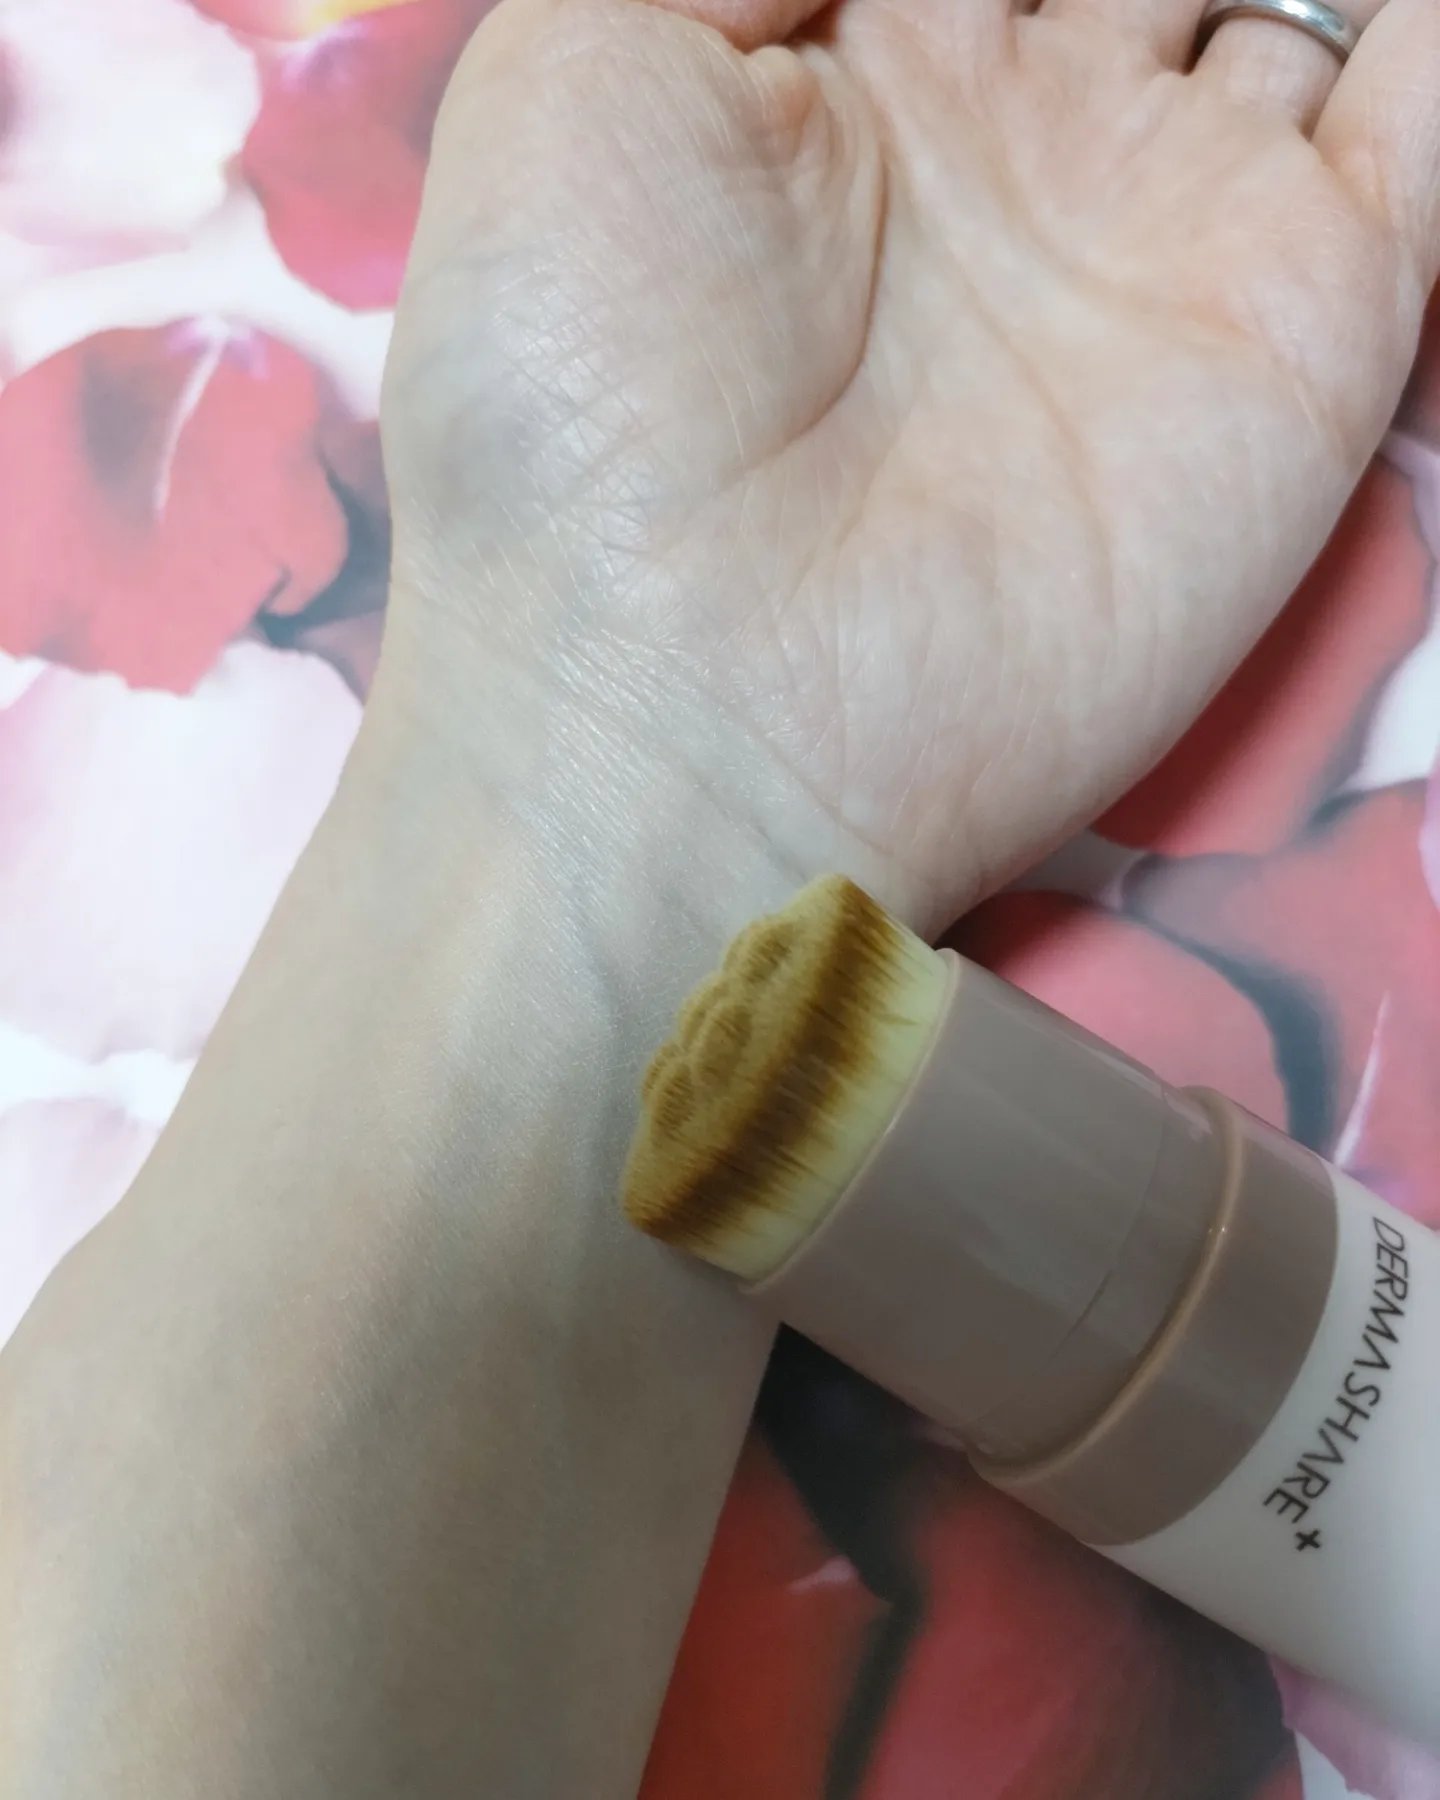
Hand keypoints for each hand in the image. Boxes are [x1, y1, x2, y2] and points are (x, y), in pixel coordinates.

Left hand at [378, 0, 1439, 930]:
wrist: (686, 697)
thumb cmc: (576, 394)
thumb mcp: (580, 73)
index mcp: (859, 63)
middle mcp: (1027, 138)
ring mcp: (1171, 234)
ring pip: (1301, 14)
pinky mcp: (1307, 333)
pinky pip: (1428, 132)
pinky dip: (1439, 47)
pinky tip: (1412, 5)